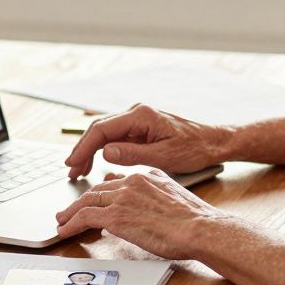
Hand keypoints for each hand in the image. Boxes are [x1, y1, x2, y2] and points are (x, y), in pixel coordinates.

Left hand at [55, 169, 230, 257]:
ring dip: (70, 212)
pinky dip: (71, 223)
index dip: (100, 191)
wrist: (199, 228)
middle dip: (81, 201)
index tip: (92, 198)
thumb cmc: (194, 219)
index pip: (115, 181)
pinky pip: (84, 217)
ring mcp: (122, 198)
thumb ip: (155, 191)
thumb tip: (142, 198)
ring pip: (87, 201)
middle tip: (69, 210)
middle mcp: (132, 182)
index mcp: (146, 176)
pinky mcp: (116, 216)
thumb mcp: (173, 196)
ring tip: (61, 221)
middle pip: (97, 190)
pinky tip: (65, 231)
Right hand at [64, 104, 232, 179]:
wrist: (213, 142)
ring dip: (90, 151)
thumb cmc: (194, 149)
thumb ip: (133, 154)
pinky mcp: (141, 128)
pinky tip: (96, 164)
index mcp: (141, 115)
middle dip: (82, 150)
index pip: (102, 129)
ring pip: (105, 134)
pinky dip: (103, 150)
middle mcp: (136, 113)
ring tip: (79, 171)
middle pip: (99, 129)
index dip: (83, 147)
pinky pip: (115, 137)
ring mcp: (138, 119)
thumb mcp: (164, 156)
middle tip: (71, 171)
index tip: (72, 163)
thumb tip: (105, 152)